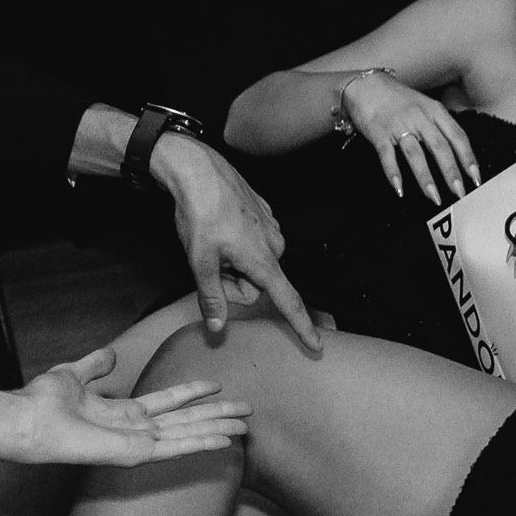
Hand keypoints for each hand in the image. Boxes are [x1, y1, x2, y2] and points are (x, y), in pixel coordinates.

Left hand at [1, 351, 249, 464]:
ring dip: (215, 430)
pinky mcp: (132, 454)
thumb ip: (94, 365)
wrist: (25, 420)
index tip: (216, 384)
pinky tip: (223, 441)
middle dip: (215, 415)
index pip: (167, 402)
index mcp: (121, 412)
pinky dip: (199, 444)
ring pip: (186, 435)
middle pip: (185, 421)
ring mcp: (135, 444)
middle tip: (247, 411)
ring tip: (244, 427)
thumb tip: (110, 353)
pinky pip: (173, 449)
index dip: (192, 393)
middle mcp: (133, 430)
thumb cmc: (41, 403)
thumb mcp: (73, 375)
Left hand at [152, 132, 319, 351]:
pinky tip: (219, 227)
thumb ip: (211, 297)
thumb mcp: (199, 262)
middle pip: (257, 285)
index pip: (289, 302)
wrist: (198, 170)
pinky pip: (253, 243)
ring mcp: (271, 228)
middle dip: (234, 283)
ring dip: (233, 262)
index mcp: (263, 261)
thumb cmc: (200, 214)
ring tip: (213, 241)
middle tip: (209, 264)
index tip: (317, 345)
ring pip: (254, 264)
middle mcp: (275, 245)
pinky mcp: (265, 214)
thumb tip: (217, 327)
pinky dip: (235, 244)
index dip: (302, 326)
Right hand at [338, 70, 481, 207]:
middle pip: (440, 147)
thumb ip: (439, 126)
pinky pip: (387, 155)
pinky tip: (399, 189)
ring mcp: (398, 125)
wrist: (365, 84)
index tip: (475, 178)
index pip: (457, 136)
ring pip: (416, 154)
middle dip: (451, 173)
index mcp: (434, 111)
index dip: (468, 158)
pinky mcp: (378, 132)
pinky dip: (393, 173)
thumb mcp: (424, 106)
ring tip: (433, 197)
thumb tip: (456, 154)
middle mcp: (419, 117)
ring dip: (425, 178)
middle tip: (459, 194)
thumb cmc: (398, 99)